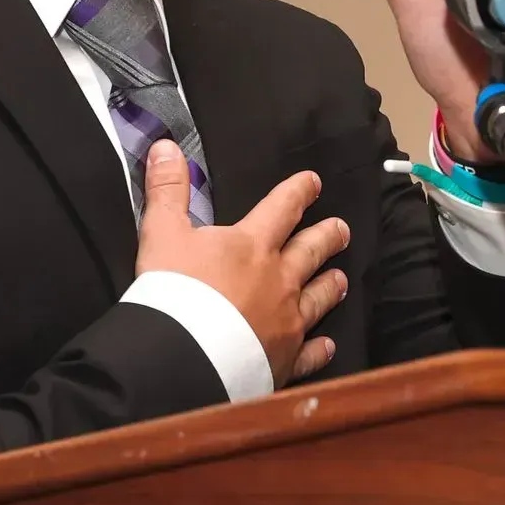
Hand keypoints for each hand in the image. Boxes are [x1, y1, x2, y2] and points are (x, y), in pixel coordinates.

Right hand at [136, 141, 349, 385]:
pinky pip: (309, 352)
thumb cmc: (174, 291)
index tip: (314, 182)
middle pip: (310, 252)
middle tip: (342, 230)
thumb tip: (166, 146)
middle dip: (327, 237)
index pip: (282, 208)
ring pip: (317, 298)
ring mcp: (286, 321)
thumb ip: (167, 190)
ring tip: (341, 279)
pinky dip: (319, 347)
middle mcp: (278, 280)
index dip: (298, 192)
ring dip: (329, 286)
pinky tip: (327, 345)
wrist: (184, 356)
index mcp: (252, 245)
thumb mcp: (162, 233)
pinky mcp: (284, 358)